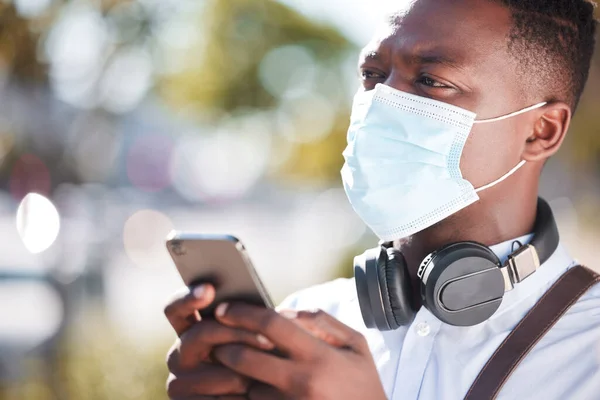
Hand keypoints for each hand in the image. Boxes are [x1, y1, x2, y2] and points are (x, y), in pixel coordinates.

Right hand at [163, 285, 275, 398]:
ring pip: (218, 371)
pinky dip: (242, 399)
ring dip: (247, 375)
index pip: (176, 308)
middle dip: (238, 334)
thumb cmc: (258, 358)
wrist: (261, 394)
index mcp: (188, 330)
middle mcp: (178, 355)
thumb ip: (255, 320)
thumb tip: (277, 313)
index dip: (189, 297)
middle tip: (269, 341)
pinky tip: (252, 396)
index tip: (209, 289)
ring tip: (267, 376)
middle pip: (202, 333)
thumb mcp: (256, 337)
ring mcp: (179, 383)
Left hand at [213, 304, 386, 399]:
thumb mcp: (356, 345)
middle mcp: (302, 382)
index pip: (271, 325)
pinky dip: (249, 396)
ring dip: (238, 375)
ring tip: (236, 366)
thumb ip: (323, 321)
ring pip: (247, 386)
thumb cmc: (364, 384)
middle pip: (246, 357)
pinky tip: (254, 387)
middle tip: (217, 340)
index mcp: (319, 356)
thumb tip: (287, 311)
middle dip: (224, 346)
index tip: (225, 310)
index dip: (243, 314)